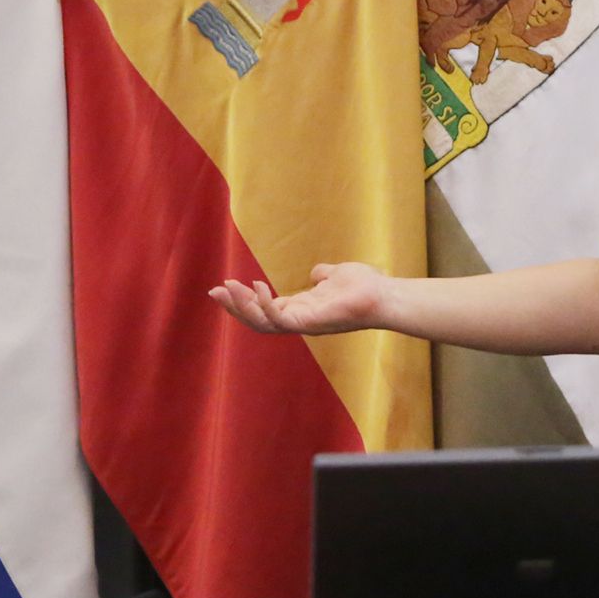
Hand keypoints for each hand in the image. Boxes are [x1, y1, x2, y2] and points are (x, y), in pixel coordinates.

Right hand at [209, 262, 388, 335]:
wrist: (384, 295)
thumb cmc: (366, 287)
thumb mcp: (336, 276)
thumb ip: (323, 276)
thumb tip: (316, 273)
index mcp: (302, 309)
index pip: (265, 309)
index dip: (244, 299)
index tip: (225, 284)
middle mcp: (299, 320)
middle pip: (256, 320)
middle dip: (234, 306)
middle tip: (214, 291)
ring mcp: (303, 324)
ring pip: (261, 323)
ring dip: (241, 307)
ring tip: (226, 289)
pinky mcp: (309, 323)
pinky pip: (278, 319)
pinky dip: (263, 305)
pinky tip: (257, 287)